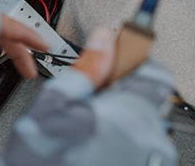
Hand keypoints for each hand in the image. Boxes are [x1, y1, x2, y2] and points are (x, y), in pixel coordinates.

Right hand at [1, 27, 176, 165]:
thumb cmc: (40, 157)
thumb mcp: (55, 102)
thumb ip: (87, 67)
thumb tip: (102, 40)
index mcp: (127, 117)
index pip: (154, 73)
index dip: (133, 59)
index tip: (116, 56)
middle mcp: (147, 141)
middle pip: (145, 96)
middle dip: (118, 87)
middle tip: (89, 92)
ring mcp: (148, 160)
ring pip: (140, 119)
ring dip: (118, 111)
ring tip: (87, 119)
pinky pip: (139, 142)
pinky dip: (120, 133)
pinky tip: (93, 137)